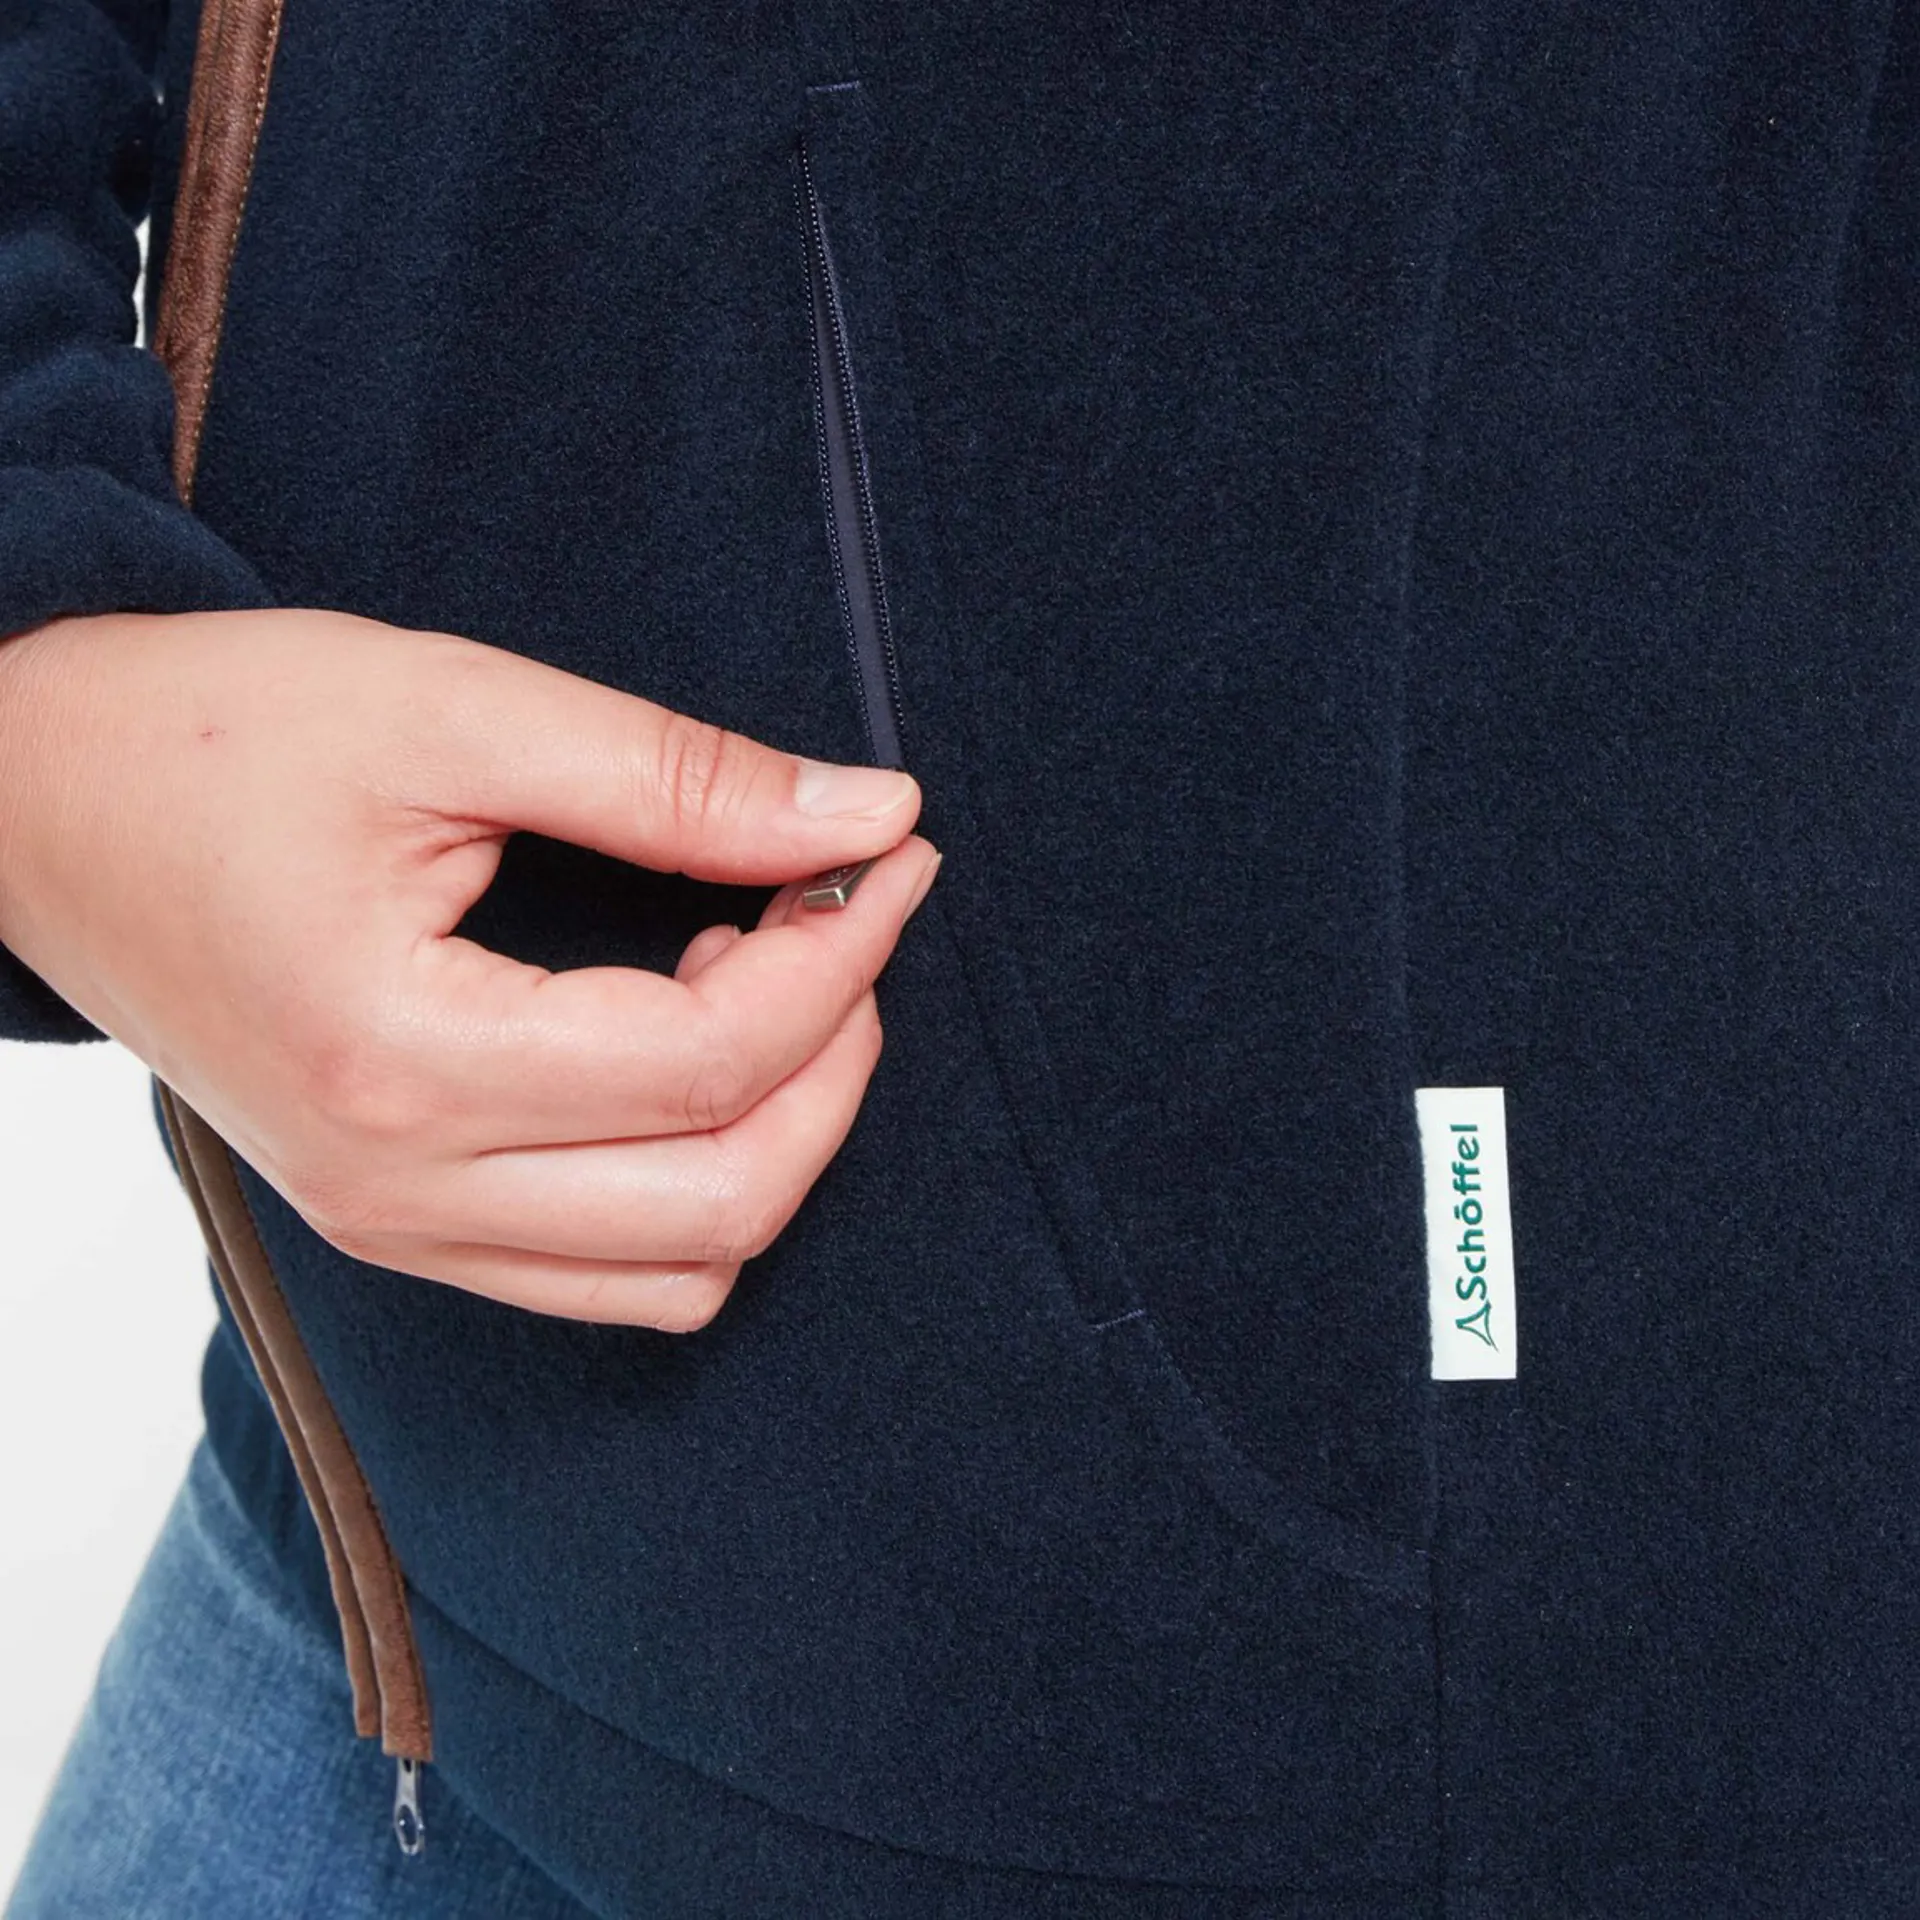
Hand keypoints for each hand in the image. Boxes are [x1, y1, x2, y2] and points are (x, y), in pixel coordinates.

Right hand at [0, 608, 938, 1329]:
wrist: (32, 799)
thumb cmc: (212, 736)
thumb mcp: (451, 713)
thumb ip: (674, 777)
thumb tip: (868, 815)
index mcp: (404, 1061)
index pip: (710, 1062)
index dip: (840, 957)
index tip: (893, 855)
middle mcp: (399, 1187)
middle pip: (725, 1200)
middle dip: (839, 1057)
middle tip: (848, 915)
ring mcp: (393, 1226)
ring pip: (680, 1271)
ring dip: (776, 1135)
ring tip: (760, 981)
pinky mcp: (394, 1221)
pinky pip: (606, 1274)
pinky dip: (694, 1182)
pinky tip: (679, 1045)